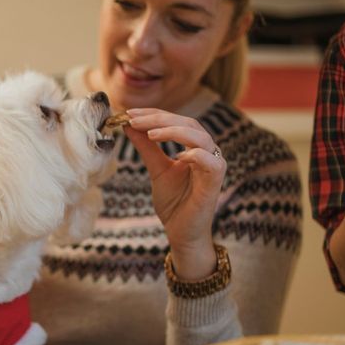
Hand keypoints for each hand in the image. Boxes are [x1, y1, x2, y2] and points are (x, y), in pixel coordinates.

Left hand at [125, 108, 226, 279]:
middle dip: (159, 119)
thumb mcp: (156, 169)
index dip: (153, 114)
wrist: (181, 232)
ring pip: (201, 137)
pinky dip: (195, 155)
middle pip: (188, 123)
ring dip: (174, 131)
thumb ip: (146, 147)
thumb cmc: (173, 202)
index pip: (176, 121)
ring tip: (150, 133)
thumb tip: (129, 125)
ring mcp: (213, 166)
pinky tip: (177, 155)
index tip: (129, 113)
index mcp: (194, 146)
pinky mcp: (215, 182)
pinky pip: (211, 162)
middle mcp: (207, 152)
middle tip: (134, 119)